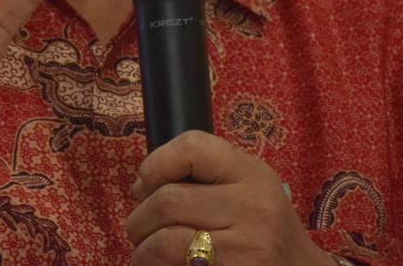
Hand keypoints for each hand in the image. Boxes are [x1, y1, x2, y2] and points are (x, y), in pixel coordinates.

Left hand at [126, 131, 335, 265]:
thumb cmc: (263, 228)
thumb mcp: (245, 188)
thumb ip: (201, 177)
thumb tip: (140, 187)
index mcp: (252, 174)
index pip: (191, 147)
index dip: (155, 164)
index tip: (146, 186)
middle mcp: (255, 208)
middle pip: (169, 200)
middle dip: (140, 219)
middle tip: (138, 231)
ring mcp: (248, 250)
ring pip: (166, 242)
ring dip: (143, 251)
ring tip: (146, 254)